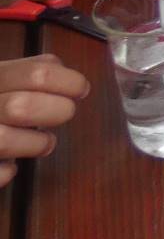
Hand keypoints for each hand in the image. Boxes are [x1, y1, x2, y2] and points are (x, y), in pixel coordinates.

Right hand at [0, 56, 88, 188]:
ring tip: (44, 142)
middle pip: (21, 107)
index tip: (81, 89)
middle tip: (65, 114)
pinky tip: (9, 164)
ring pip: (3, 140)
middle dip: (56, 111)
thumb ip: (22, 70)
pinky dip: (7, 171)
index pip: (34, 74)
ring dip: (36, 143)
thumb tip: (58, 67)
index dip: (68, 81)